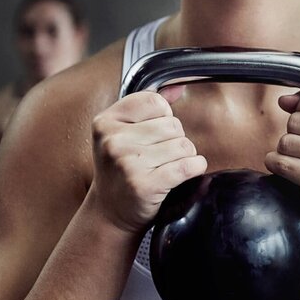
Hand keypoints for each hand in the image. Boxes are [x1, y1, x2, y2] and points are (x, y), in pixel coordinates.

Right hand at [90, 86, 206, 233]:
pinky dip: (195, 168)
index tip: (151, 136)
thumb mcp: (123, 133)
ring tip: (165, 168)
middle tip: (158, 158)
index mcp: (105, 121)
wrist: (110, 213)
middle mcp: (113, 140)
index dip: (162, 118)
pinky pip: (188, 165)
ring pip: (184, 145)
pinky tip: (182, 175)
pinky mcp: (144, 185)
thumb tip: (180, 85)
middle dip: (174, 140)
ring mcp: (127, 163)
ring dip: (184, 156)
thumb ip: (149, 107)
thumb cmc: (120, 170)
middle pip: (173, 124)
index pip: (156, 102)